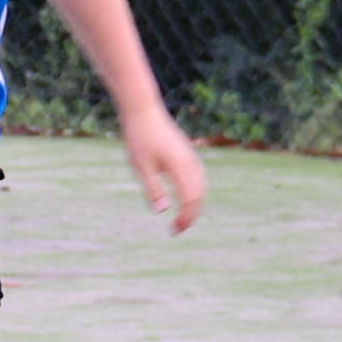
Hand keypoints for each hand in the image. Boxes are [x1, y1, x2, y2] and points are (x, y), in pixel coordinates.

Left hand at [120, 108, 207, 233]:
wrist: (143, 110)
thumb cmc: (139, 138)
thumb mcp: (141, 167)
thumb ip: (153, 189)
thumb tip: (163, 211)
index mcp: (179, 167)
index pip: (190, 200)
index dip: (185, 218)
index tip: (173, 230)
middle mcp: (189, 162)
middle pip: (199, 195)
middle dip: (191, 215)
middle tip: (177, 230)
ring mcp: (190, 156)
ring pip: (202, 186)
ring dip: (195, 205)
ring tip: (183, 218)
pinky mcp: (187, 152)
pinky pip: (199, 177)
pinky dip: (196, 192)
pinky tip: (186, 198)